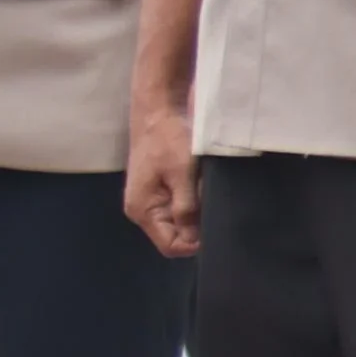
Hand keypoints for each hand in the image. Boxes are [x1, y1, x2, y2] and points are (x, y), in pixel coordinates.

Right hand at [124, 103, 200, 258]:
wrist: (158, 111)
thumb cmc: (168, 139)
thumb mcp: (182, 174)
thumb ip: (186, 208)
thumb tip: (194, 239)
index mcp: (142, 210)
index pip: (170, 246)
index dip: (194, 243)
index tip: (214, 227)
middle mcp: (141, 211)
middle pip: (173, 236)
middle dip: (195, 227)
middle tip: (211, 206)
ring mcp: (148, 201)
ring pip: (177, 222)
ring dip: (194, 213)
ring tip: (204, 193)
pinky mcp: (157, 191)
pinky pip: (176, 208)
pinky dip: (190, 202)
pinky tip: (198, 187)